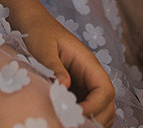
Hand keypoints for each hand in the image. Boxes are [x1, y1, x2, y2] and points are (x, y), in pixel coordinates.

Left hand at [22, 11, 114, 126]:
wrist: (34, 24)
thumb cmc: (40, 32)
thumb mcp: (44, 48)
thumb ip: (54, 67)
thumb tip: (64, 86)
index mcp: (87, 62)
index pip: (105, 89)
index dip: (95, 106)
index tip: (76, 113)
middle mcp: (90, 75)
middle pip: (107, 104)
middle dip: (95, 117)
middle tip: (71, 122)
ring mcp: (84, 83)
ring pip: (101, 109)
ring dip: (91, 119)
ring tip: (69, 121)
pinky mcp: (76, 90)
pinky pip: (87, 108)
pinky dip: (82, 117)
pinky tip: (64, 116)